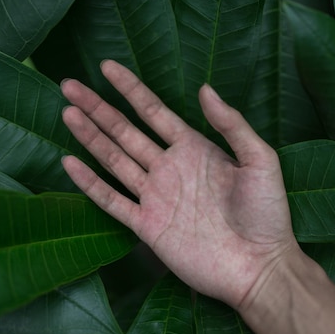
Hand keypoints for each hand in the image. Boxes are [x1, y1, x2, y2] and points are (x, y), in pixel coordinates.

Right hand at [61, 60, 298, 307]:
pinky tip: (69, 164)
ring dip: (90, 137)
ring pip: (114, 160)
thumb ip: (232, 125)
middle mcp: (169, 168)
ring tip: (67, 113)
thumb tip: (204, 88)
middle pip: (125, 131)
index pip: (153, 111)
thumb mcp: (260, 160)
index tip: (107, 66)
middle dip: (98, 108)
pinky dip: (90, 184)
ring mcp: (156, 197)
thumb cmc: (267, 214)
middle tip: (70, 85)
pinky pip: (112, 201)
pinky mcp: (147, 226)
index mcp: (194, 148)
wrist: (259, 267)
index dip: (130, 89)